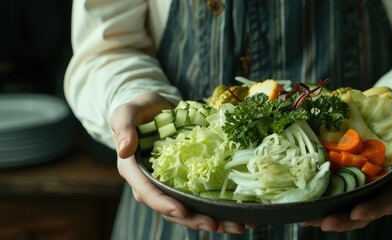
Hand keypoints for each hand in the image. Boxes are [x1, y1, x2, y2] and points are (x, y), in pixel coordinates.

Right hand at [110, 91, 245, 233]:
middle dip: (195, 220)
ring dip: (213, 220)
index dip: (165, 204)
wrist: (156, 108)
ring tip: (237, 226)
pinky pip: (201, 200)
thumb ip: (123, 126)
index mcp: (135, 171)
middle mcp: (152, 184)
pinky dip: (220, 209)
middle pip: (172, 209)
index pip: (148, 193)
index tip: (182, 211)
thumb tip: (124, 150)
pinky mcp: (187, 182)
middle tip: (217, 225)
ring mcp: (171, 185)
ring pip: (190, 210)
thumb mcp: (127, 112)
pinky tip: (241, 214)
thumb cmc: (140, 110)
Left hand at [299, 104, 391, 230]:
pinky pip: (331, 191)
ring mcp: (359, 184)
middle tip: (324, 223)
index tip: (356, 213)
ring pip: (344, 206)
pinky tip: (301, 204)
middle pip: (362, 212)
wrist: (385, 113)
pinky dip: (318, 199)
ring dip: (326, 216)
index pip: (387, 201)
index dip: (372, 209)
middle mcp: (377, 188)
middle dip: (344, 220)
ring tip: (307, 220)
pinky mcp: (343, 176)